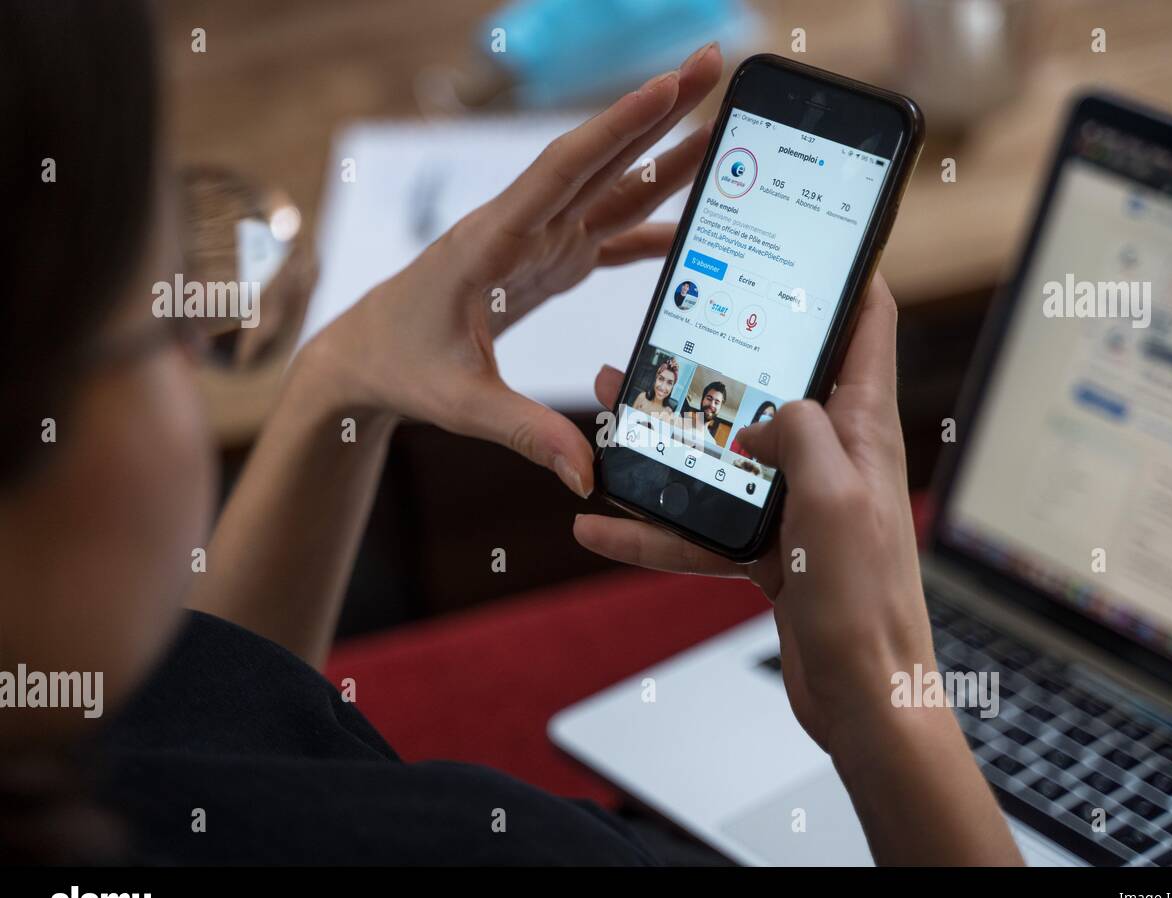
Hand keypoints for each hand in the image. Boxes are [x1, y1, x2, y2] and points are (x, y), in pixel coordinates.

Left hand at [301, 42, 723, 496]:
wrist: (366, 356)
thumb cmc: (401, 366)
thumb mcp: (460, 404)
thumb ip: (525, 433)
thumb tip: (586, 474)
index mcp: (494, 242)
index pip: (563, 172)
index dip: (618, 128)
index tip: (667, 85)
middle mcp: (521, 228)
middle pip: (600, 160)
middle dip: (658, 111)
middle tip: (711, 63)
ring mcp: (538, 242)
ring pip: (611, 189)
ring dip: (664, 155)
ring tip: (719, 123)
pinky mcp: (546, 263)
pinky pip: (608, 235)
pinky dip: (651, 226)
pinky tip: (691, 221)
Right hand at [574, 275, 933, 750]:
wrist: (864, 698)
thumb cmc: (867, 604)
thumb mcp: (833, 495)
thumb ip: (799, 430)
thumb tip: (759, 415)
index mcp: (862, 429)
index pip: (866, 324)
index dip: (845, 272)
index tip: (805, 238)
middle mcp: (832, 456)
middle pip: (772, 384)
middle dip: (719, 355)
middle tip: (666, 332)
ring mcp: (799, 502)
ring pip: (725, 452)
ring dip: (669, 438)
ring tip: (612, 417)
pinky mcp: (773, 547)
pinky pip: (706, 525)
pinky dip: (658, 528)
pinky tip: (604, 527)